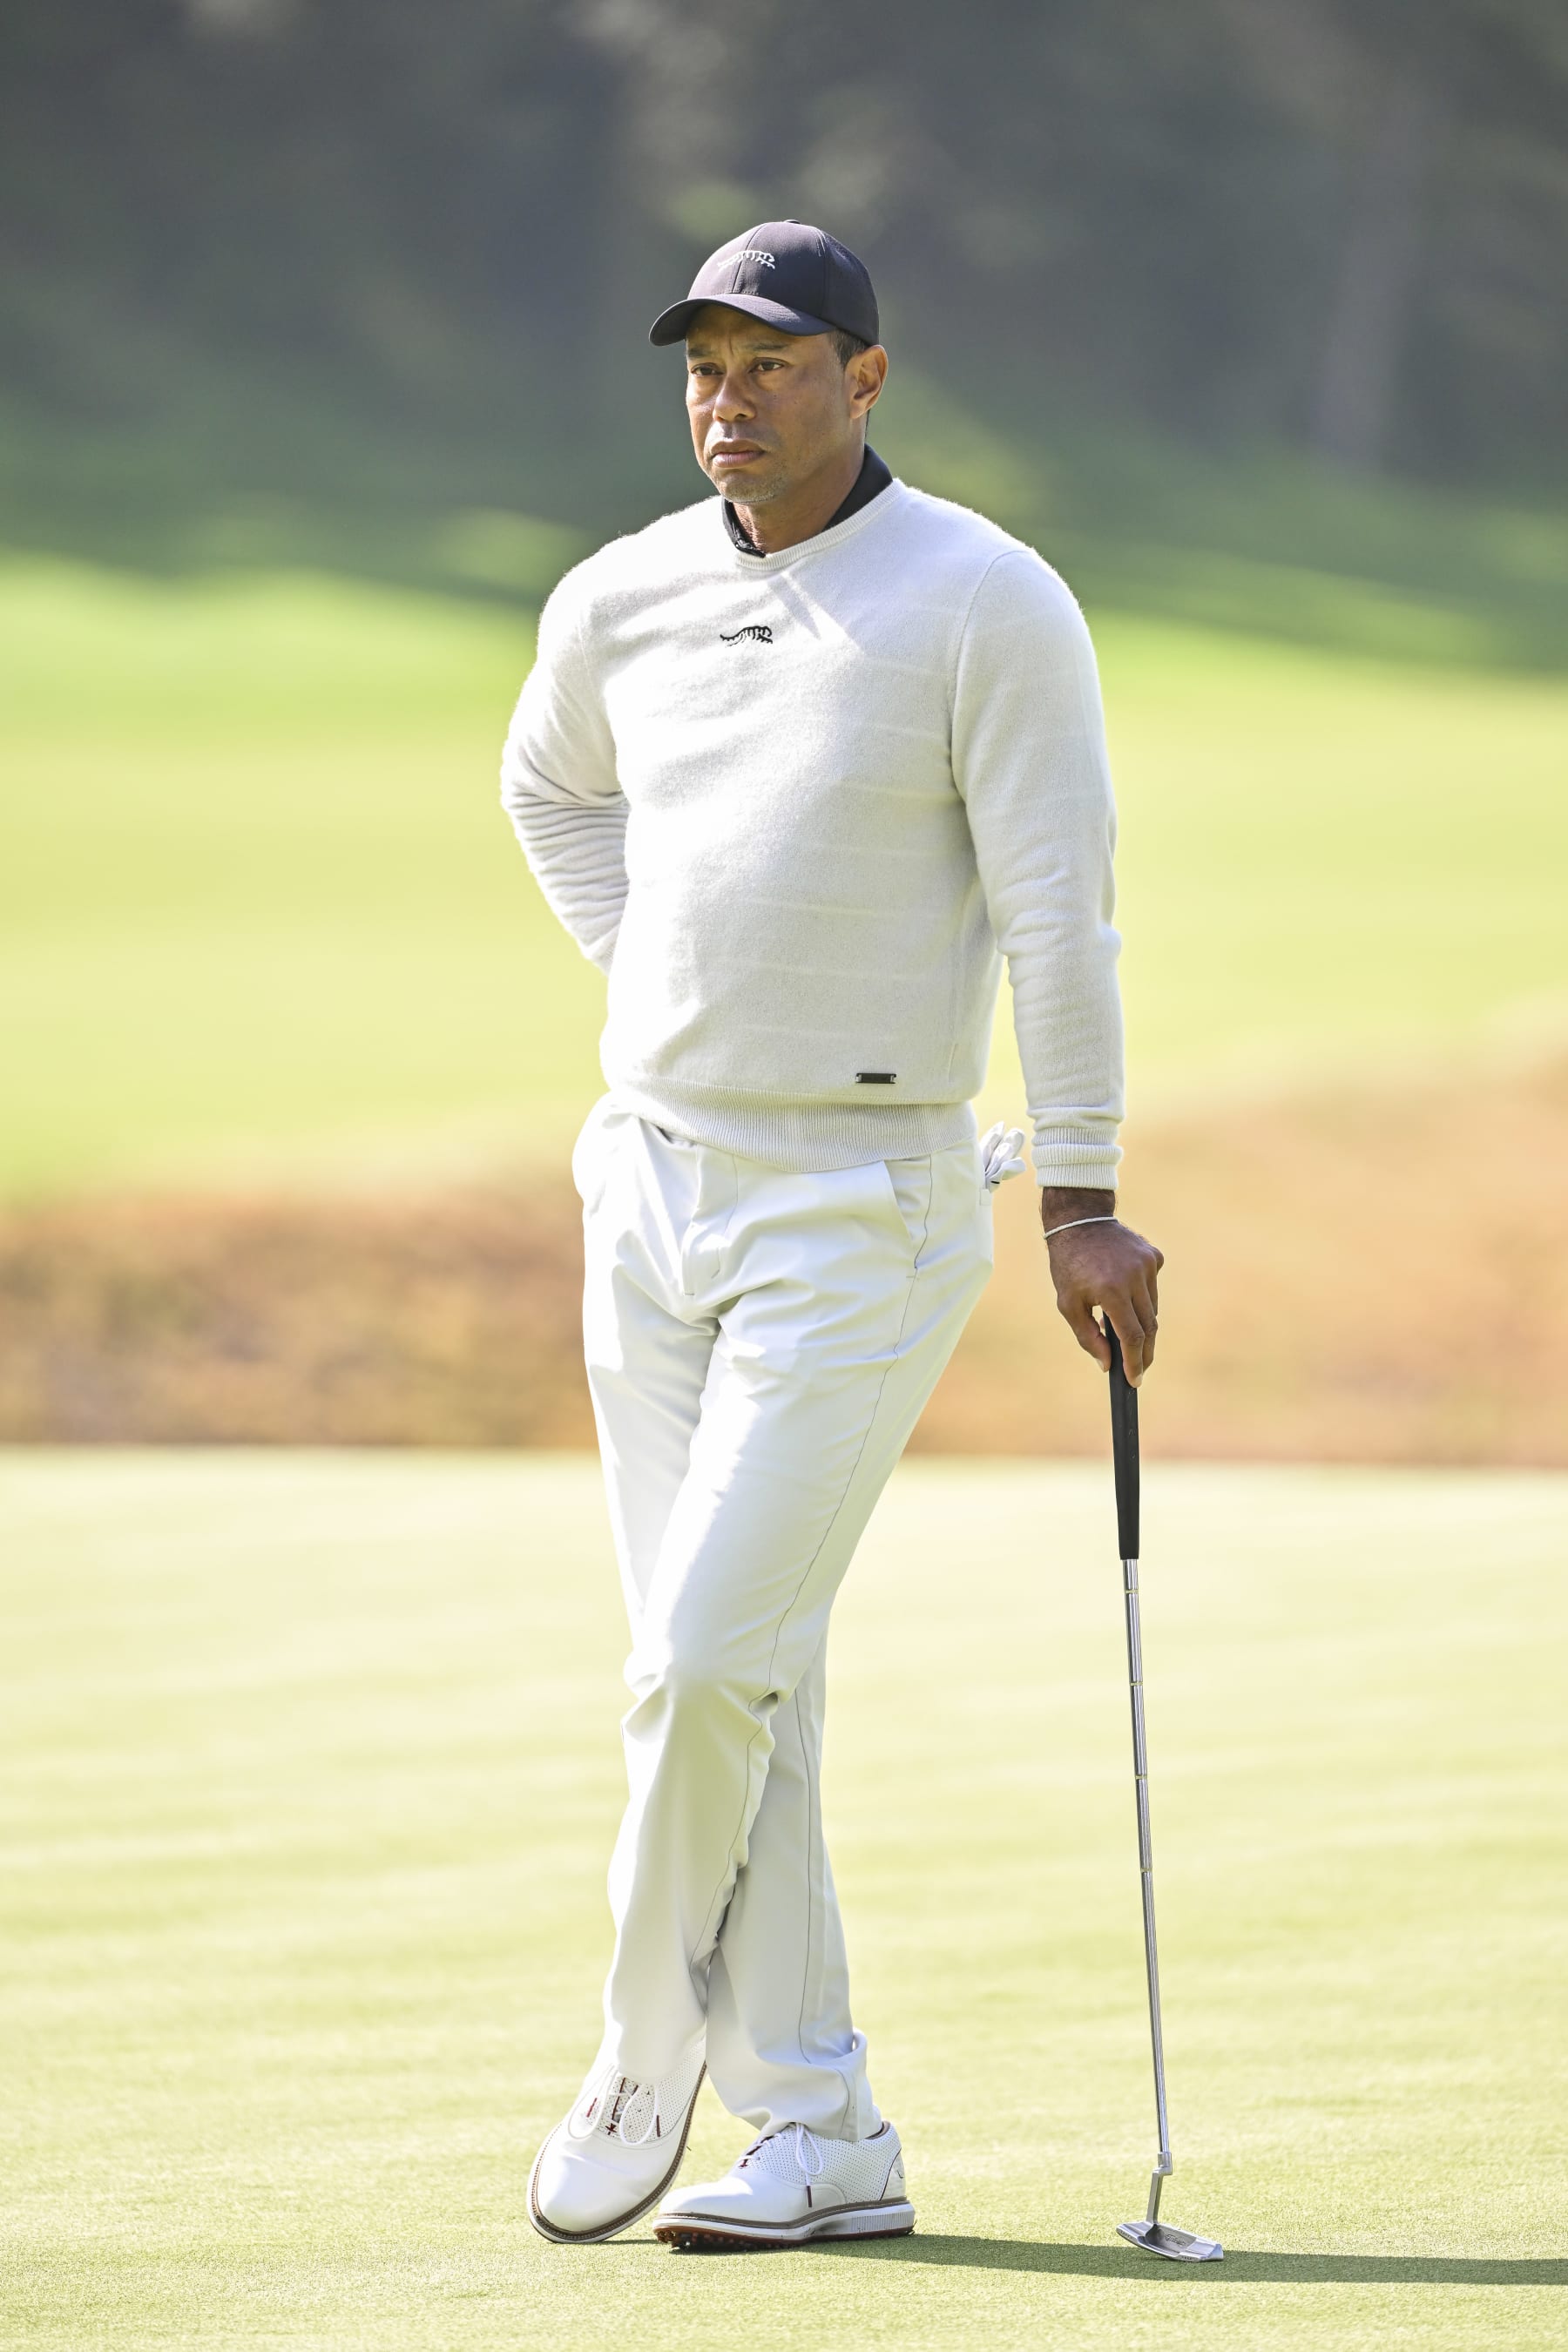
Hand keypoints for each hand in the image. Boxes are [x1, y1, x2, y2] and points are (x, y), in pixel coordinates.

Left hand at [1041, 1188, 1163, 1385]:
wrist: (1080, 1219)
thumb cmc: (1069, 1265)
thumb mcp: (1068, 1304)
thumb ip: (1088, 1337)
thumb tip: (1107, 1365)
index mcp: (1111, 1290)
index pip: (1132, 1337)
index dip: (1135, 1363)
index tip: (1135, 1380)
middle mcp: (1135, 1276)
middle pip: (1149, 1327)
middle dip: (1145, 1352)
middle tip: (1139, 1369)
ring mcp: (1148, 1264)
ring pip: (1153, 1308)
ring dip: (1142, 1324)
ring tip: (1124, 1329)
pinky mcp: (1154, 1256)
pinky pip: (1153, 1287)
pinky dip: (1142, 1298)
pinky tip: (1125, 1293)